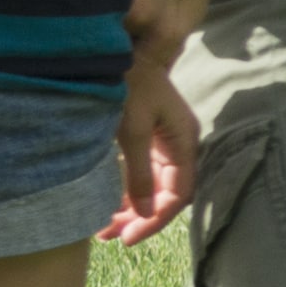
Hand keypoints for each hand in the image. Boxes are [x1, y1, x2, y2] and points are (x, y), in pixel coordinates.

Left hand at [105, 65, 200, 243]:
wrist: (118, 47)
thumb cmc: (126, 83)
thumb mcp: (129, 130)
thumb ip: (136, 173)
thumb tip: (144, 213)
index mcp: (182, 142)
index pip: (177, 194)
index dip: (155, 220)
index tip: (128, 238)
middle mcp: (177, 143)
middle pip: (163, 192)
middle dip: (138, 217)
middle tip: (110, 237)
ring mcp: (161, 138)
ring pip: (149, 183)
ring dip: (128, 206)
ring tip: (102, 229)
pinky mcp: (143, 134)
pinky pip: (137, 171)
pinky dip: (121, 188)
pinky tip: (103, 203)